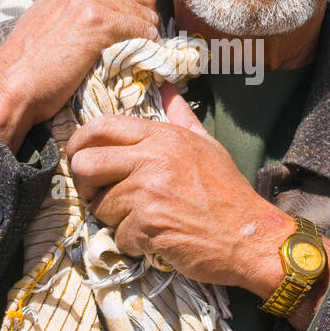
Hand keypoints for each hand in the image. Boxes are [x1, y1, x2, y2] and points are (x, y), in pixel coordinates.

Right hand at [0, 0, 161, 151]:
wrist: (10, 87)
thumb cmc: (28, 72)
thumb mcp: (49, 30)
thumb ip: (74, 19)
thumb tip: (108, 29)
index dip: (132, 11)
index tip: (134, 34)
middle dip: (145, 20)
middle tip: (145, 46)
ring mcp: (88, 1)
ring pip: (145, 10)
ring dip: (149, 34)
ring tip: (143, 55)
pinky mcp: (98, 22)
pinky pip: (142, 28)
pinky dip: (148, 45)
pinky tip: (141, 60)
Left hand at [65, 87, 295, 290]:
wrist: (250, 236)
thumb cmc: (228, 193)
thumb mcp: (207, 146)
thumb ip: (181, 118)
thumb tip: (167, 88)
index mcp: (164, 137)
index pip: (101, 127)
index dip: (79, 143)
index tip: (78, 158)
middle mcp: (153, 159)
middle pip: (86, 165)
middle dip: (86, 184)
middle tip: (99, 195)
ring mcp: (149, 192)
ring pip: (99, 205)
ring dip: (113, 219)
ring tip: (141, 219)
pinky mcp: (148, 225)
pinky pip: (117, 235)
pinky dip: (132, 243)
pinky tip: (155, 238)